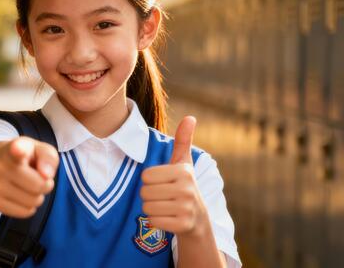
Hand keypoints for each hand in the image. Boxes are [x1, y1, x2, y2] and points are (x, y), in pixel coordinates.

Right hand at [0, 137, 58, 217]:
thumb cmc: (24, 157)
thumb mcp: (39, 149)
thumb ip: (48, 157)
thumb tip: (47, 176)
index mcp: (15, 148)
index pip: (16, 149)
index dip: (18, 150)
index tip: (18, 149)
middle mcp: (1, 166)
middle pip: (38, 186)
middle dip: (46, 185)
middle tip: (39, 178)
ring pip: (33, 201)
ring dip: (38, 196)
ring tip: (29, 185)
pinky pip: (25, 212)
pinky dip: (30, 207)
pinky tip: (22, 195)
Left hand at [139, 116, 208, 235]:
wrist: (198, 219)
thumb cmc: (184, 186)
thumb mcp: (184, 163)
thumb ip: (183, 141)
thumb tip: (190, 117)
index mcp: (183, 172)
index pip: (146, 176)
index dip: (150, 181)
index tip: (163, 183)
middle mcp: (187, 189)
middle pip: (145, 192)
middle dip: (149, 196)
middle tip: (164, 197)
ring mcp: (186, 208)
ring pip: (147, 208)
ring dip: (152, 209)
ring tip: (166, 206)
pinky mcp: (183, 225)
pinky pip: (153, 221)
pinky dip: (156, 221)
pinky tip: (168, 218)